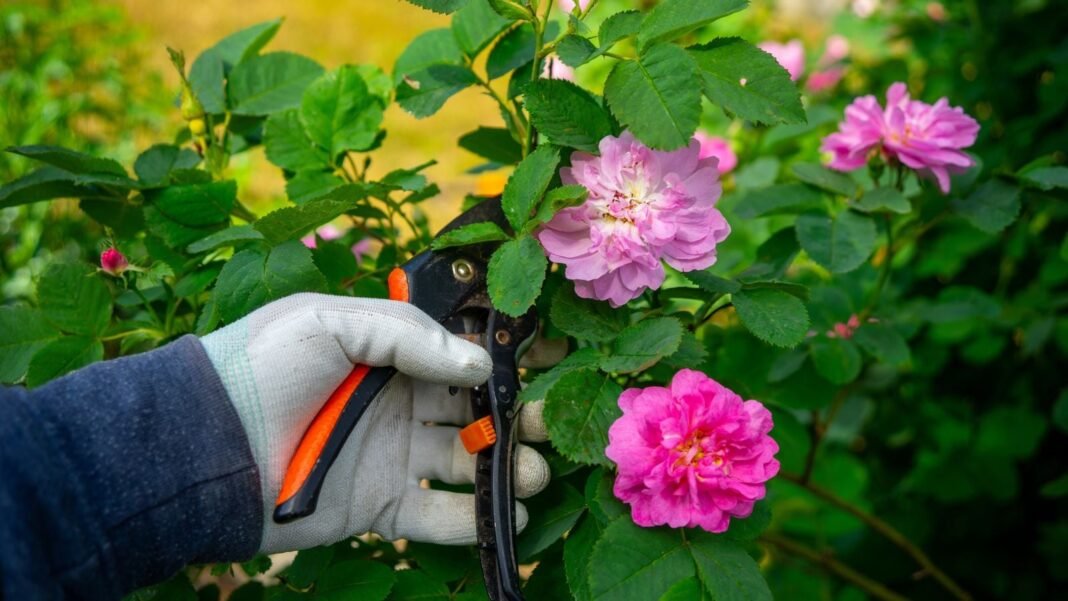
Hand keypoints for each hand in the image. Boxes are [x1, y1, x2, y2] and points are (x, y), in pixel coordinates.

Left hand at [201, 293, 549, 553]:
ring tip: (533, 470)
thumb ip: (407, 334)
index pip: (459, 348)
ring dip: (506, 466)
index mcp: (388, 351)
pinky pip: (438, 515)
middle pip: (474, 407)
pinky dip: (475, 519)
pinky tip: (507, 514)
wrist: (204, 447)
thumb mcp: (328, 322)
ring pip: (466, 461)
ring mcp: (391, 455)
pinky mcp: (380, 506)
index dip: (504, 352)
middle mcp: (398, 401)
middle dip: (516, 412)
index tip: (550, 354)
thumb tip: (480, 366)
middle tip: (547, 420)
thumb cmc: (261, 367)